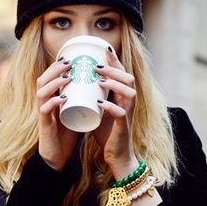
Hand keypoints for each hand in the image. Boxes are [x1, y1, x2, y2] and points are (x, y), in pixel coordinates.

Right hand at [36, 59, 77, 170]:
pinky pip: (45, 110)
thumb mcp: (74, 112)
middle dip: (56, 69)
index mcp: (50, 99)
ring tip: (68, 76)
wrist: (58, 156)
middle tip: (70, 62)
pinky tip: (63, 98)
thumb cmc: (67, 134)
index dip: (57, 66)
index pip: (49, 77)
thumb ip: (81, 101)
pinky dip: (54, 102)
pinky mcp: (44, 125)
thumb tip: (98, 87)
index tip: (72, 58)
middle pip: (43, 80)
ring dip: (54, 82)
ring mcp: (43, 114)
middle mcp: (43, 104)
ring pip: (42, 92)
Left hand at [92, 47, 137, 178]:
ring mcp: (128, 115)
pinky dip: (110, 107)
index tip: (103, 49)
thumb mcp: (100, 111)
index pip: (122, 74)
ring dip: (114, 84)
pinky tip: (100, 103)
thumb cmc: (108, 134)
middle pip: (128, 78)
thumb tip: (77, 85)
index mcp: (123, 98)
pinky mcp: (124, 127)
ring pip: (129, 92)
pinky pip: (121, 113)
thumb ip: (93, 99)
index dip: (115, 61)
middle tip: (97, 66)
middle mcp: (129, 104)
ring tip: (99, 80)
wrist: (116, 156)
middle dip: (114, 69)